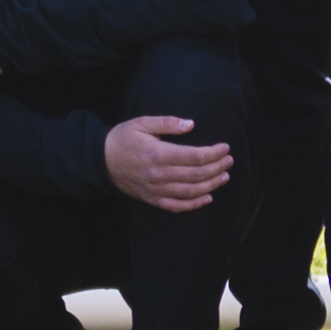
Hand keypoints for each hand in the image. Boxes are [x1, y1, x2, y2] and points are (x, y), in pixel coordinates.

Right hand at [98, 112, 234, 211]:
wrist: (101, 161)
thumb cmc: (123, 139)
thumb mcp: (142, 123)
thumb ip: (167, 123)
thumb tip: (191, 124)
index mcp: (158, 154)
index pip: (194, 156)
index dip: (213, 153)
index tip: (225, 147)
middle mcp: (159, 174)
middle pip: (196, 174)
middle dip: (217, 167)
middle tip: (229, 161)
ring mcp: (156, 189)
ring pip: (191, 191)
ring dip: (211, 185)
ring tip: (224, 177)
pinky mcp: (152, 199)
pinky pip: (177, 206)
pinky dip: (194, 204)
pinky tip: (208, 198)